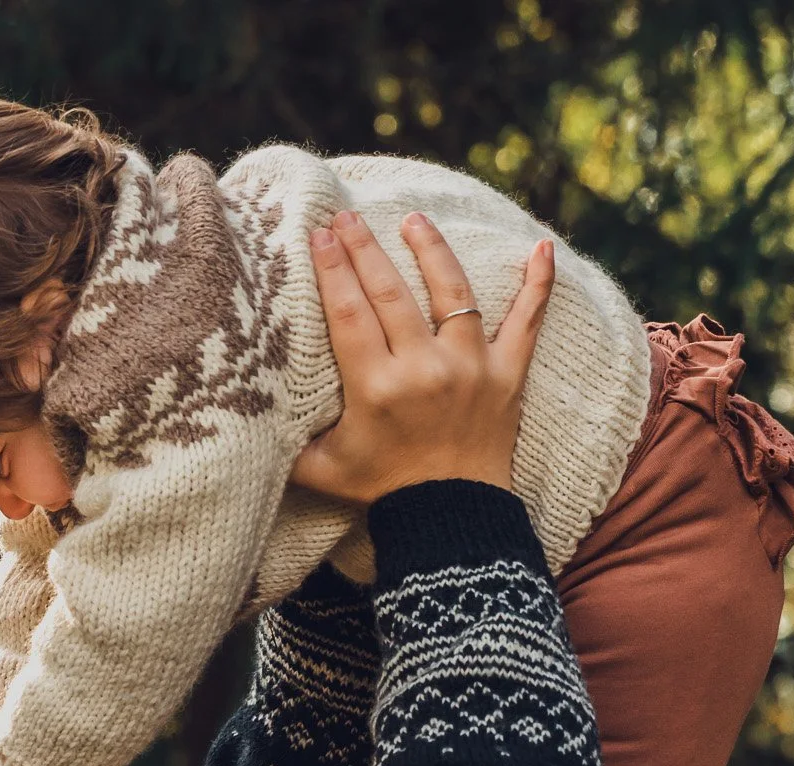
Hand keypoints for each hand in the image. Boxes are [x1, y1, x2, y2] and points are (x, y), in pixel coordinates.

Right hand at [289, 210, 554, 504]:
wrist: (451, 520)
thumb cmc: (383, 492)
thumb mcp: (322, 469)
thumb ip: (288, 439)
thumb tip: (250, 412)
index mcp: (376, 388)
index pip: (349, 312)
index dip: (332, 269)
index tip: (320, 234)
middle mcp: (423, 369)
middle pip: (390, 292)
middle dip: (365, 247)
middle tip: (348, 217)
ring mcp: (470, 368)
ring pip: (452, 291)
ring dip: (431, 249)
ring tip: (413, 220)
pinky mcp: (508, 375)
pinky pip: (528, 322)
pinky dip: (538, 286)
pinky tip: (542, 249)